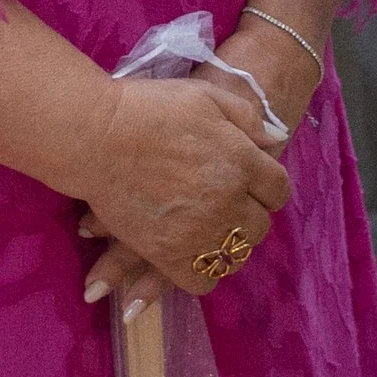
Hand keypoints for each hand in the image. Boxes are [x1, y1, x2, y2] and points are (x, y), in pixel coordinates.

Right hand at [74, 69, 290, 313]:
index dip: (267, 188)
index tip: (253, 185)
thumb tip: (273, 139)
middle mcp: (228, 201)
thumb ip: (246, 118)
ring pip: (233, 256)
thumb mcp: (207, 96)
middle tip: (229, 207)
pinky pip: (200, 280)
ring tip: (211, 234)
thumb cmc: (152, 109)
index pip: (278, 191)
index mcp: (242, 161)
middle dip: (249, 217)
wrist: (98, 136)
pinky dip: (201, 273)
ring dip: (227, 246)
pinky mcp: (166, 254)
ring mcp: (198, 231)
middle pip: (259, 228)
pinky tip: (193, 258)